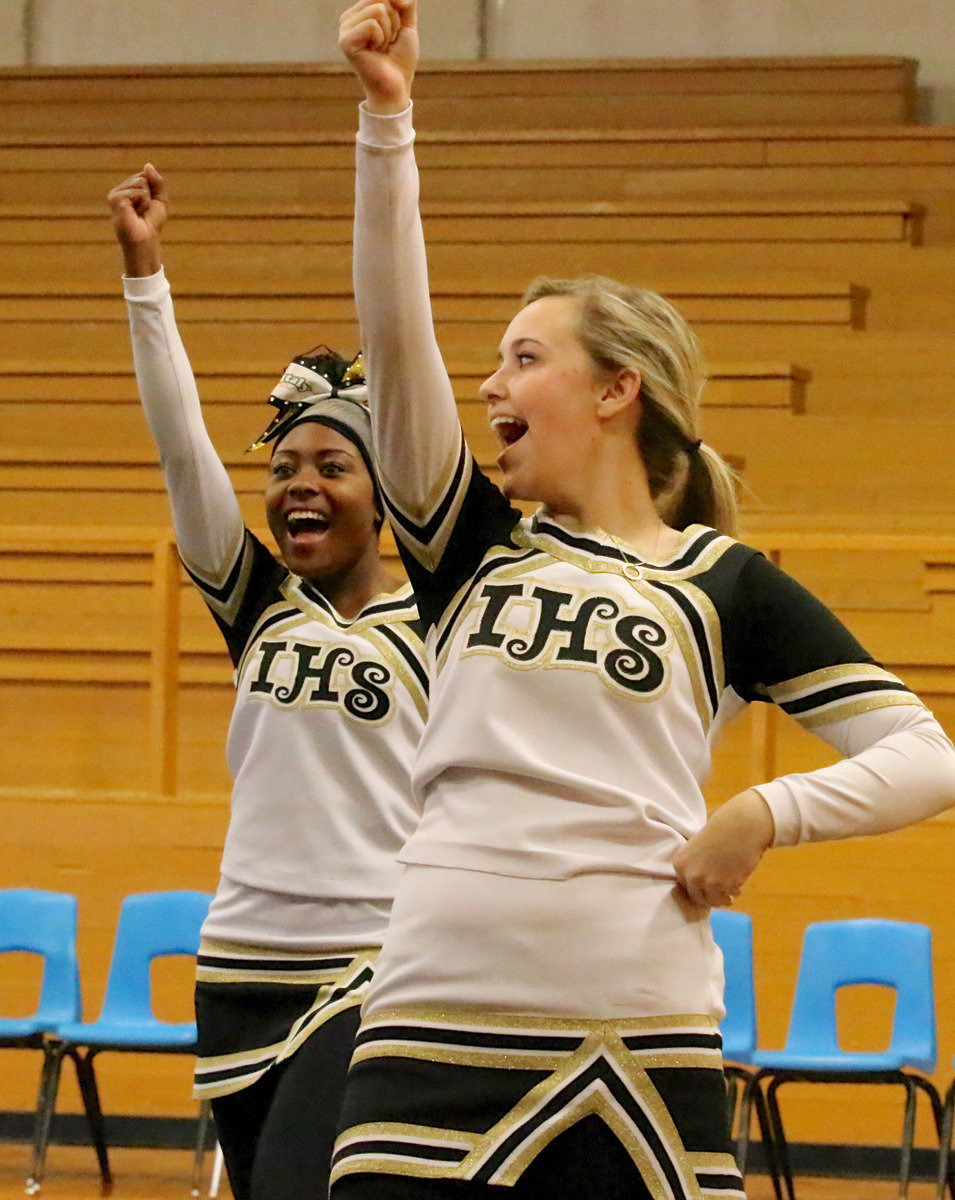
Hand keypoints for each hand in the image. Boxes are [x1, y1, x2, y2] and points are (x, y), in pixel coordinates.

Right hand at [107, 163, 166, 276]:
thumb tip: (148, 165)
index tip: (149, 207)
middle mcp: (118, 191)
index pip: (144, 176)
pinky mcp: (115, 199)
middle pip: (143, 178)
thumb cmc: (151, 224)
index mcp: (126, 190)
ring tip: (139, 214)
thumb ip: (157, 182)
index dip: (153, 191)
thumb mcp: (159, 200)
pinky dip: (143, 204)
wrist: (146, 241)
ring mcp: (115, 195)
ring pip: (141, 183)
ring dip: (147, 201)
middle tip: (144, 212)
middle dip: (150, 196)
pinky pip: (138, 192)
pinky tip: (136, 214)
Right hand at [339, 0, 417, 113]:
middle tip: (388, 42)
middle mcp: (348, 18)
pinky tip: (375, 52)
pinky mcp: (346, 41)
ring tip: (382, 47)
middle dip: (394, 20)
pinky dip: (381, 39)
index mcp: (359, 12)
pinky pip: (372, 24)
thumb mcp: (406, 22)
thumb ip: (405, 1)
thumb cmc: (400, 58)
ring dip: (389, 31)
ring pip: (378, 9)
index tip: (395, 31)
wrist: (397, 86)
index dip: (397, 7)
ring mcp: (344, 29)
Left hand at [672, 789, 774, 907]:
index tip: (706, 886)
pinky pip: (731, 895)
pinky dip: (736, 891)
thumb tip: (698, 886)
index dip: (697, 887)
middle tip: (719, 894)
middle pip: (698, 898)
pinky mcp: (728, 885)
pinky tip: (739, 884)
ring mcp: (709, 882)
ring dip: (722, 899)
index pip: (685, 886)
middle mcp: (691, 876)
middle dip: (709, 896)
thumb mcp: (696, 847)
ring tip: (730, 895)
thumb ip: (693, 865)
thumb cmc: (720, 831)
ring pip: (714, 901)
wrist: (741, 825)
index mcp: (680, 864)